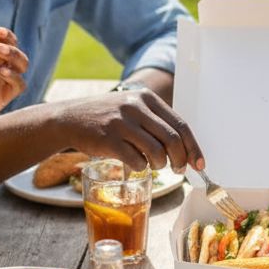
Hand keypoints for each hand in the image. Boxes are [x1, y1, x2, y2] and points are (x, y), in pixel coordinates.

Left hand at [0, 27, 29, 139]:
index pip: (1, 39)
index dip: (3, 33)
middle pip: (15, 48)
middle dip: (11, 41)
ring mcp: (4, 80)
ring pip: (22, 64)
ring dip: (14, 56)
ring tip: (0, 52)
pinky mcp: (5, 95)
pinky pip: (19, 84)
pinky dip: (14, 76)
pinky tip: (2, 72)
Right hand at [61, 88, 203, 172]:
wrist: (69, 118)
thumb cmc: (107, 118)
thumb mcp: (132, 108)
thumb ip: (156, 122)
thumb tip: (185, 149)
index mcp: (147, 98)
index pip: (180, 124)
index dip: (193, 147)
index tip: (199, 164)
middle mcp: (136, 106)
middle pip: (172, 139)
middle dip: (180, 160)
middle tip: (178, 170)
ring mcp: (121, 122)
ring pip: (156, 151)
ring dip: (159, 165)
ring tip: (154, 166)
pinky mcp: (108, 139)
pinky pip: (136, 160)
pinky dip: (141, 167)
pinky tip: (136, 164)